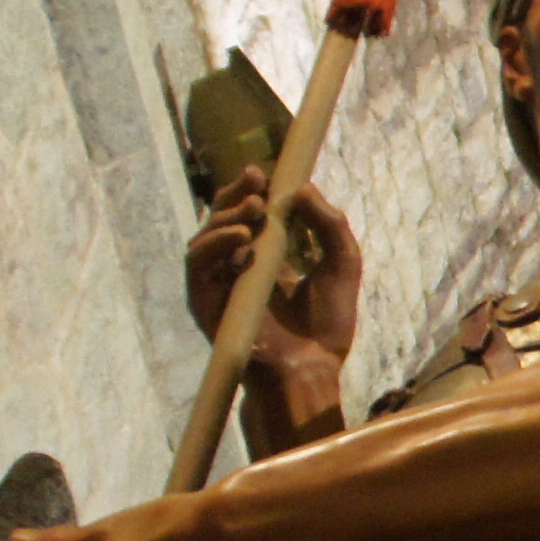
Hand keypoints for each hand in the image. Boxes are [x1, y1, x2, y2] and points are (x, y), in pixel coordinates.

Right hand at [187, 169, 361, 392]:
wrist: (312, 368)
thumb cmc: (328, 323)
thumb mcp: (342, 261)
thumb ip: (328, 223)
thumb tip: (302, 186)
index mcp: (264, 255)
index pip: (246, 213)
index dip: (249, 190)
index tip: (263, 172)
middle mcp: (235, 267)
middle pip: (220, 219)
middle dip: (234, 195)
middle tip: (256, 182)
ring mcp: (217, 285)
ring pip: (204, 238)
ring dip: (225, 217)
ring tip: (255, 211)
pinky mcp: (204, 303)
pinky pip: (198, 266)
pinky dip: (215, 246)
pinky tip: (242, 239)